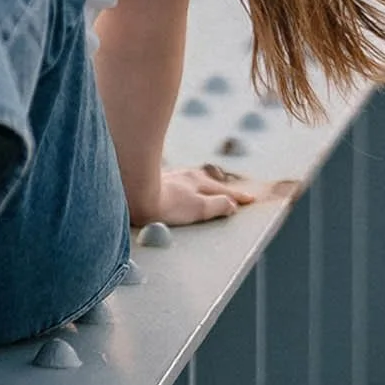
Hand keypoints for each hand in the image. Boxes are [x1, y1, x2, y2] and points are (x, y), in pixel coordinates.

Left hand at [136, 165, 267, 227]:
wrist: (133, 196)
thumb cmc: (166, 204)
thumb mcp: (198, 208)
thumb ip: (217, 205)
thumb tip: (232, 204)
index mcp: (198, 182)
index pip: (224, 191)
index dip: (238, 197)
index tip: (251, 199)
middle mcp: (186, 176)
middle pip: (209, 182)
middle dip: (222, 189)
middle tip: (234, 195)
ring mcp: (170, 177)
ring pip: (192, 181)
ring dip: (204, 186)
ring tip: (208, 189)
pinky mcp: (156, 181)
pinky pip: (178, 183)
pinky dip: (187, 187)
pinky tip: (178, 188)